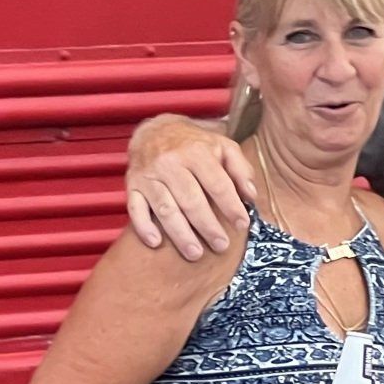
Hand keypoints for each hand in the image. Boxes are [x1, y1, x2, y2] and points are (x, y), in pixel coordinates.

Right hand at [125, 115, 255, 258]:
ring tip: (195, 253)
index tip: (242, 225)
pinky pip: (135, 208)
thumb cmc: (195, 144)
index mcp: (196, 152)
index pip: (217, 184)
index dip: (231, 206)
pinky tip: (156, 242)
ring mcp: (148, 175)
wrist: (155, 130)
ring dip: (180, 233)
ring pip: (165, 208)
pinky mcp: (132, 185)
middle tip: (221, 246)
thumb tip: (251, 196)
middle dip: (208, 226)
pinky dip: (143, 227)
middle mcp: (170, 163)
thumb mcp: (223, 146)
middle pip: (191, 200)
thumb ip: (241, 169)